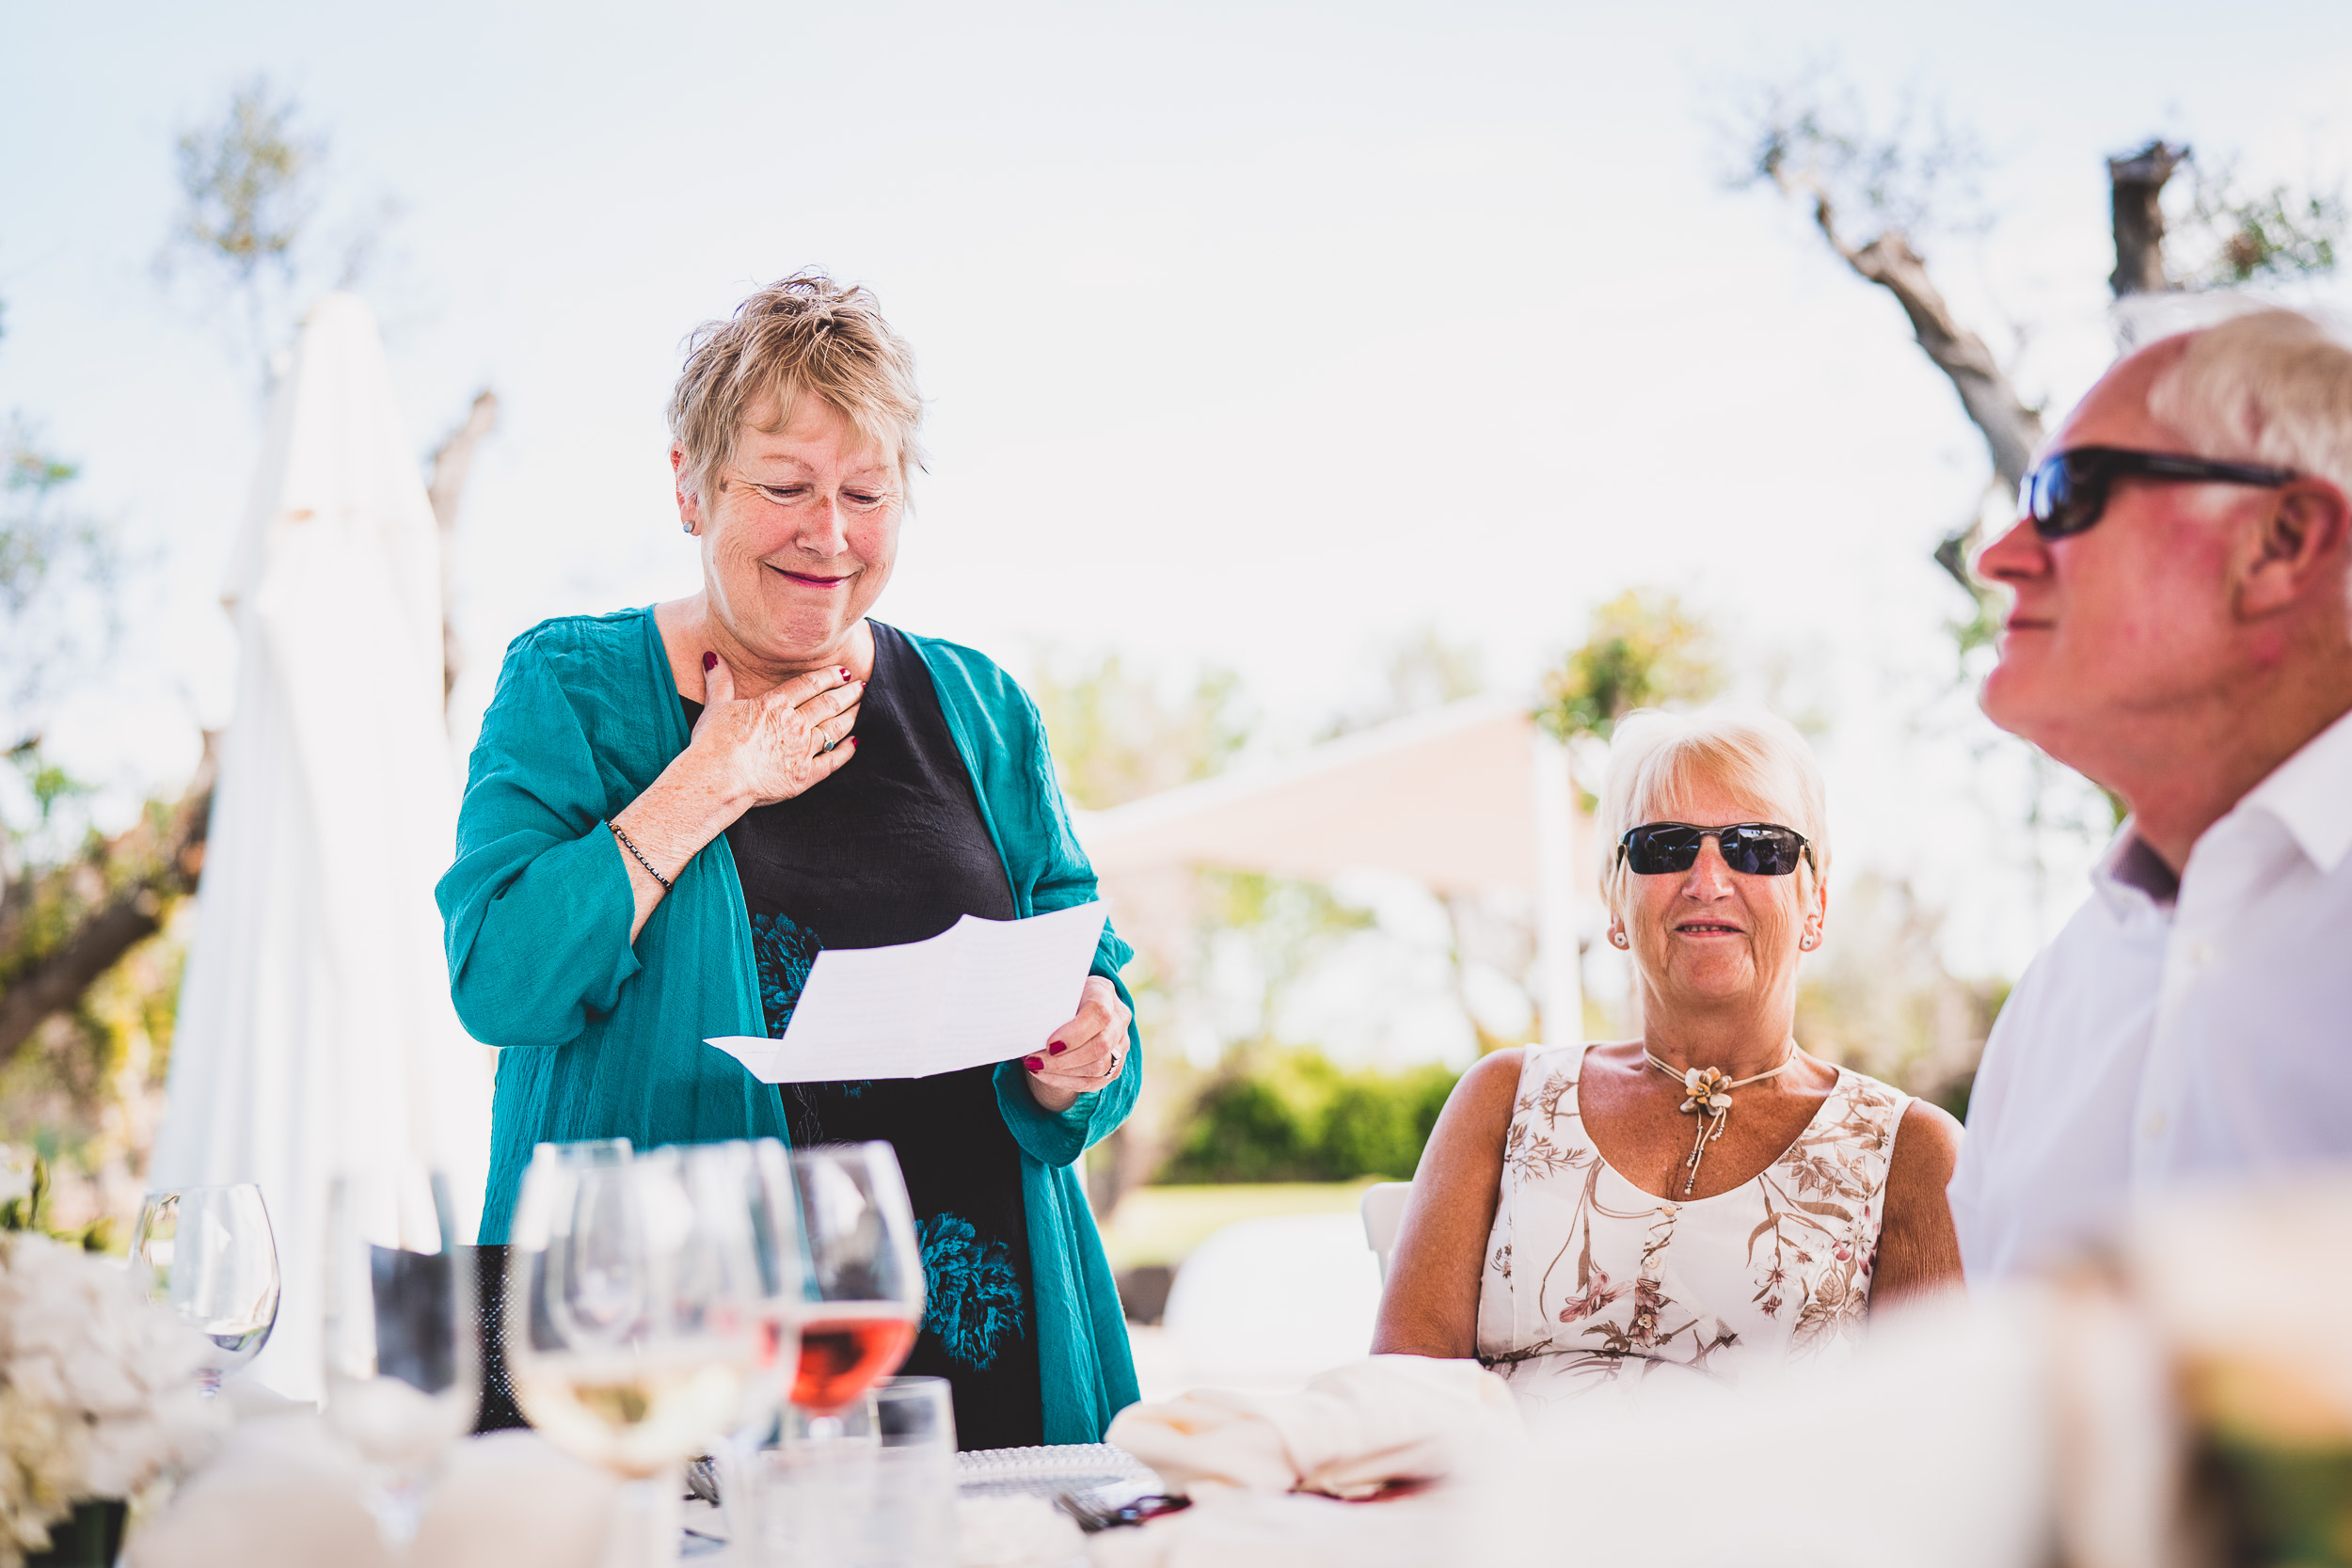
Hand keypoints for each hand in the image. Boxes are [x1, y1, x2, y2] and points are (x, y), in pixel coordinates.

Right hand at [691, 652, 862, 808]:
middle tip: (862, 686)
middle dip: (848, 693)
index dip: (830, 676)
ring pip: (835, 729)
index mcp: (775, 704)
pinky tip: (856, 742)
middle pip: (828, 704)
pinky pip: (833, 761)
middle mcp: (794, 724)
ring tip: (861, 706)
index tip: (844, 671)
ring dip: (850, 716)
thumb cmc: (712, 743)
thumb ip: (719, 680)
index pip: (810, 684)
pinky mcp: (805, 776)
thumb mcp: (715, 706)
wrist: (716, 779)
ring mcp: (802, 750)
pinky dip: (847, 751)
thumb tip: (711, 656)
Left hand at [1022, 975, 1130, 1112]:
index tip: (1048, 1044)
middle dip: (1063, 1059)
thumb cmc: (1059, 996)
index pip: (1098, 1013)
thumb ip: (1046, 1001)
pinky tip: (1044, 1075)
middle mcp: (1119, 1018)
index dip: (1075, 1032)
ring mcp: (1121, 1044)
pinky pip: (1094, 1082)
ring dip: (1062, 1072)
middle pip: (1100, 1045)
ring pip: (1098, 1067)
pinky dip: (1066, 1082)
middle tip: (1033, 1060)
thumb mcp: (1054, 990)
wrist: (1074, 1007)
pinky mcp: (1115, 1066)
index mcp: (1104, 992)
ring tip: (1035, 1066)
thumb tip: (1022, 1021)